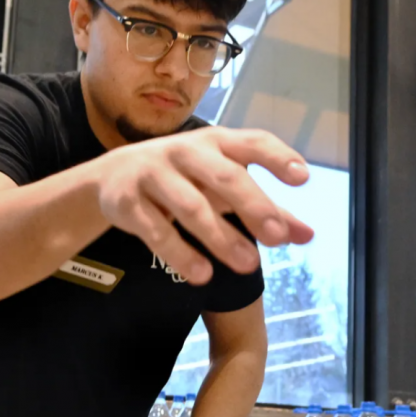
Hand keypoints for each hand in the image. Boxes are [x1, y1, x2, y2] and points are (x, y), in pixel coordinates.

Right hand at [95, 127, 314, 283]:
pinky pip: (155, 229)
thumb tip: (307, 235)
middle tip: (278, 237)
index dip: (277, 157)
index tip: (303, 178)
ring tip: (248, 265)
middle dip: (253, 205)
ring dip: (220, 236)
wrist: (108, 178)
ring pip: (191, 206)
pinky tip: (202, 274)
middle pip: (224, 176)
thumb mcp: (221, 186)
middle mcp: (186, 151)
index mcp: (216, 142)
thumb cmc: (181, 178)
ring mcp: (154, 173)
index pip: (252, 142)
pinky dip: (179, 253)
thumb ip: (266, 209)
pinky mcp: (127, 202)